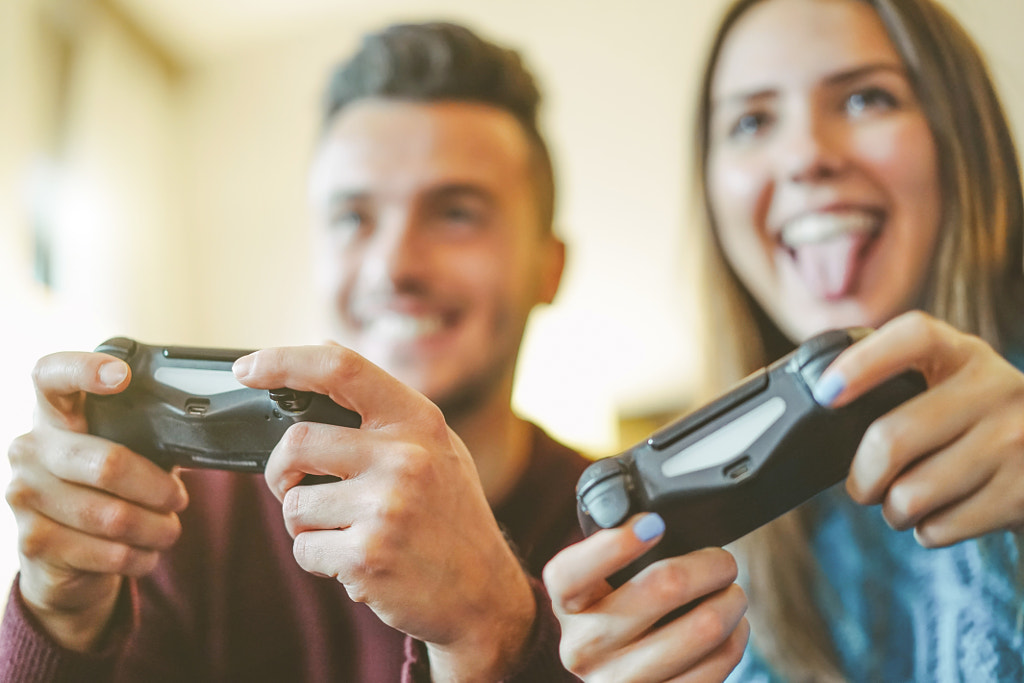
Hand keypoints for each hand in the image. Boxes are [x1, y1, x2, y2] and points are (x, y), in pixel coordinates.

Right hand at [5, 352, 187, 651]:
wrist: (59, 560)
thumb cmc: (99, 492)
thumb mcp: (116, 454)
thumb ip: (140, 437)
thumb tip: (194, 435)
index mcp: (52, 416)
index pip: (52, 375)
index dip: (84, 369)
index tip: (122, 374)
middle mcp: (29, 449)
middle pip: (108, 463)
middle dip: (158, 488)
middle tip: (178, 498)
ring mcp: (24, 495)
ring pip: (113, 516)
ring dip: (156, 528)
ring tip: (167, 529)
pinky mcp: (34, 541)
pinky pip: (109, 552)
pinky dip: (141, 555)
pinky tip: (146, 553)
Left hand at [234, 344, 534, 681]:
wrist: (483, 593)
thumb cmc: (451, 516)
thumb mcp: (437, 447)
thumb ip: (384, 408)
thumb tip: (324, 352)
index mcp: (419, 422)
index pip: (341, 368)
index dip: (284, 361)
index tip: (248, 368)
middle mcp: (405, 457)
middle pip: (296, 444)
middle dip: (280, 471)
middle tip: (296, 487)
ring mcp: (386, 507)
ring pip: (294, 504)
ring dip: (306, 525)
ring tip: (347, 532)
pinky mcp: (367, 556)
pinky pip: (304, 550)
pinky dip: (318, 559)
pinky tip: (356, 560)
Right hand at [543, 513, 748, 682]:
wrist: (609, 675)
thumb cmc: (612, 613)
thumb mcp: (597, 582)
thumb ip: (615, 549)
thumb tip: (657, 516)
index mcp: (566, 602)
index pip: (573, 571)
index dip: (615, 543)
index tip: (654, 523)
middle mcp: (583, 644)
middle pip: (664, 587)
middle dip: (711, 564)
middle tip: (723, 561)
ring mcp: (618, 680)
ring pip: (702, 628)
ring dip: (731, 602)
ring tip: (732, 593)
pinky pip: (716, 667)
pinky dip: (735, 640)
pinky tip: (731, 628)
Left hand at [815, 311, 1023, 545]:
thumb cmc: (980, 424)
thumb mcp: (954, 384)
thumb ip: (901, 385)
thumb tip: (823, 403)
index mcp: (965, 354)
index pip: (914, 337)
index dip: (863, 362)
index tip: (826, 394)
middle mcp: (996, 389)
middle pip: (892, 439)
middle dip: (861, 478)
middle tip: (862, 485)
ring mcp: (1016, 441)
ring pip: (910, 495)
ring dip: (893, 510)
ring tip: (906, 501)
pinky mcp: (1023, 494)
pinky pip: (940, 527)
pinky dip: (927, 530)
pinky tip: (943, 513)